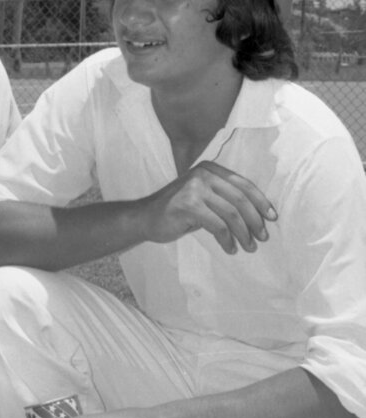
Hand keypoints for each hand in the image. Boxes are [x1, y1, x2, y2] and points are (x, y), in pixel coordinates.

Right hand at [143, 161, 276, 254]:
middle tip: (262, 237)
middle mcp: (202, 174)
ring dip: (244, 233)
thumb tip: (257, 215)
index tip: (272, 218)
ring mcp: (194, 188)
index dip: (260, 201)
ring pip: (231, 213)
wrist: (145, 218)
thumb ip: (223, 198)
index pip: (242, 184)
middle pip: (240, 198)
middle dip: (255, 220)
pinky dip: (227, 240)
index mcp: (208, 168)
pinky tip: (229, 248)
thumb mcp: (202, 197)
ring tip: (249, 246)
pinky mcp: (188, 205)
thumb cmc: (177, 211)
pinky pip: (218, 226)